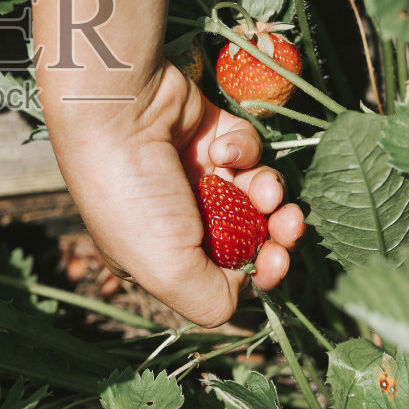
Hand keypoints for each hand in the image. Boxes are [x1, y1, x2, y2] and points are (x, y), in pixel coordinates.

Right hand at [43, 61, 306, 327]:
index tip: (275, 262)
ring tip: (264, 189)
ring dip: (267, 193)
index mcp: (163, 255)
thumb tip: (244, 293)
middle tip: (290, 225)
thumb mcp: (167, 269)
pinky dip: (243, 150)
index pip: (225, 275)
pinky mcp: (210, 135)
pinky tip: (222, 148)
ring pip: (255, 193)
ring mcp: (197, 174)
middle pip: (249, 235)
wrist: (118, 109)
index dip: (258, 271)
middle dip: (276, 234)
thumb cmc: (132, 194)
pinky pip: (246, 150)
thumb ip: (211, 300)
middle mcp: (180, 217)